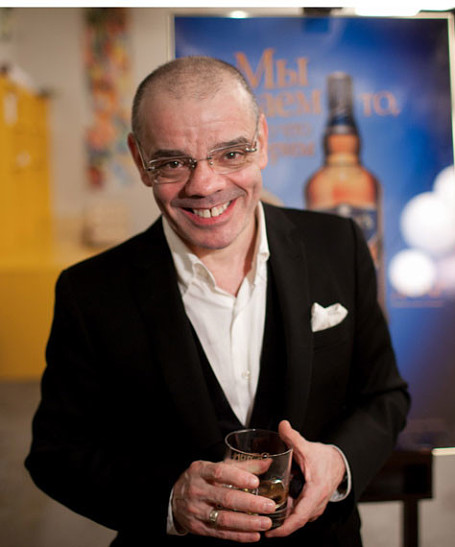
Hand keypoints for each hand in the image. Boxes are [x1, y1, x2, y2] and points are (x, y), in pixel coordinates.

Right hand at [172, 458, 275, 541]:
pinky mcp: (199, 528)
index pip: (220, 472)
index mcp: (201, 471)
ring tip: (266, 523)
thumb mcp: (215, 467)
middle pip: (225, 498)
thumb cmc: (201, 479)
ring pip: (224, 519)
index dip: (238, 477)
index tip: (256, 482)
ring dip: (248, 522)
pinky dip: (239, 535)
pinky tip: (254, 535)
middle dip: (250, 504)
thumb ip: (242, 466)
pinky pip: (221, 533)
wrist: (175, 498)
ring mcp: (196, 511)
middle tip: (269, 506)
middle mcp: (197, 490)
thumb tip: (267, 463)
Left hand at [265, 420, 345, 537]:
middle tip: (259, 523)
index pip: (300, 516)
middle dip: (278, 525)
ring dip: (282, 519)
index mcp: (316, 492)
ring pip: (297, 518)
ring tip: (262, 517)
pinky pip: (299, 514)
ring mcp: (315, 507)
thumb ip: (293, 437)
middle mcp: (317, 504)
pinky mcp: (312, 506)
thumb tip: (282, 425)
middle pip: (296, 521)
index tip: (270, 531)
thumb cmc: (325, 458)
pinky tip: (273, 508)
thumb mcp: (307, 447)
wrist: (339, 462)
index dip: (285, 527)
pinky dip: (287, 514)